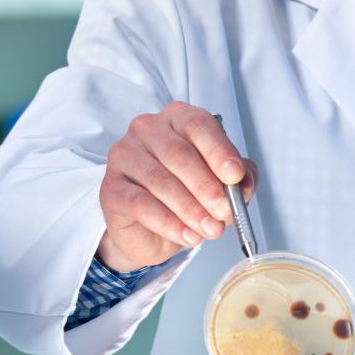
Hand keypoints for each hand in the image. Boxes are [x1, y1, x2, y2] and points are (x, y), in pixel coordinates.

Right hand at [97, 102, 256, 271]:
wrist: (152, 230)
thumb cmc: (188, 194)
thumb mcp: (222, 183)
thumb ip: (239, 178)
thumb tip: (244, 183)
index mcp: (177, 118)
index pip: (198, 125)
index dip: (218, 150)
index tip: (235, 175)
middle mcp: (147, 130)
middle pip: (179, 154)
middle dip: (207, 187)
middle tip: (225, 212)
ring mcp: (124, 157)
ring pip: (160, 180)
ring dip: (191, 209)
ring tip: (211, 229)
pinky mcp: (110, 188)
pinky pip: (140, 204)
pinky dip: (168, 223)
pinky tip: (188, 235)